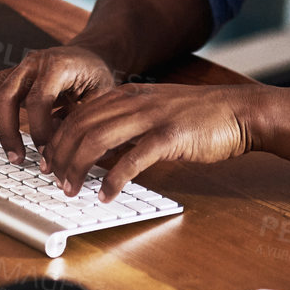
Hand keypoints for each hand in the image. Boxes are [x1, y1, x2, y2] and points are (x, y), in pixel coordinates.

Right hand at [0, 44, 116, 164]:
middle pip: (8, 94)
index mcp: (57, 65)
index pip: (39, 100)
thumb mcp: (102, 96)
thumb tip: (63, 152)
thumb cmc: (98, 76)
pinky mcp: (12, 76)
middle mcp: (33, 63)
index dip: (41, 130)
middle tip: (16, 158)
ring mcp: (20, 68)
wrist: (92, 54)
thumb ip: (82, 120)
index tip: (47, 154)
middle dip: (7, 130)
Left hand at [46, 83, 262, 201]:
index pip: (78, 114)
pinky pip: (131, 160)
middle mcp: (133, 102)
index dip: (58, 140)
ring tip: (72, 190)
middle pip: (80, 127)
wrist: (239, 111)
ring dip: (78, 169)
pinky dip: (113, 181)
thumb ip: (126, 125)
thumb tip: (98, 153)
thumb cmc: (199, 116)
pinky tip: (106, 195)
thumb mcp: (154, 111)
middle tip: (56, 180)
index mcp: (127, 94)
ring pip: (97, 141)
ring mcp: (150, 118)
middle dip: (61, 157)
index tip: (50, 162)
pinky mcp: (169, 137)